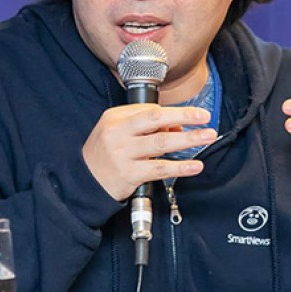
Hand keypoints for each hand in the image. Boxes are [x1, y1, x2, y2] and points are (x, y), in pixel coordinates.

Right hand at [82, 104, 216, 200]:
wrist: (83, 182)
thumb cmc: (104, 154)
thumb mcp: (116, 131)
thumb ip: (144, 126)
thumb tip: (175, 126)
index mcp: (115, 118)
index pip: (149, 109)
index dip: (173, 113)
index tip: (192, 116)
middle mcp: (118, 133)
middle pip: (156, 119)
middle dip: (184, 116)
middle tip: (204, 117)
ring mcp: (123, 154)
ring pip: (161, 143)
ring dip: (188, 139)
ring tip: (207, 136)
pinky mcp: (129, 174)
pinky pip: (160, 169)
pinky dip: (180, 167)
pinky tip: (194, 165)